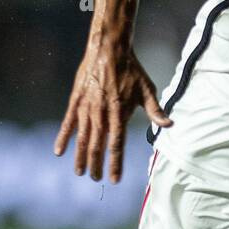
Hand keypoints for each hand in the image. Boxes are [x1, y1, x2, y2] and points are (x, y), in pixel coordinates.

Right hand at [53, 38, 171, 182]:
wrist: (108, 48)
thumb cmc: (130, 69)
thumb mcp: (146, 89)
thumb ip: (155, 110)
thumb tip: (169, 125)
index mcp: (119, 112)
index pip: (117, 144)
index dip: (115, 163)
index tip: (114, 179)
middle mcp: (101, 113)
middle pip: (97, 145)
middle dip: (97, 165)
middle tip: (96, 179)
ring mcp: (86, 107)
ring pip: (82, 138)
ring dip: (80, 156)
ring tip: (79, 172)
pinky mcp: (75, 100)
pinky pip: (67, 122)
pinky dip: (63, 137)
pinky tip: (59, 151)